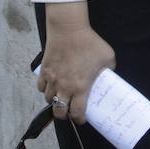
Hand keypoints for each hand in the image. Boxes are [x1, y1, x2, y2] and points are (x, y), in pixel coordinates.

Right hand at [37, 3, 114, 123]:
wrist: (69, 29)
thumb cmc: (90, 43)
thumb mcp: (107, 57)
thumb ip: (109, 70)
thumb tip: (108, 76)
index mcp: (81, 87)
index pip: (77, 112)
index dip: (79, 119)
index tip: (82, 119)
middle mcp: (64, 87)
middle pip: (59, 111)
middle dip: (64, 115)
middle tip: (69, 111)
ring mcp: (52, 80)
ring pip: (48, 100)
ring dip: (54, 101)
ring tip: (61, 97)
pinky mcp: (44, 71)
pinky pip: (40, 87)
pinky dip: (44, 89)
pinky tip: (51, 86)